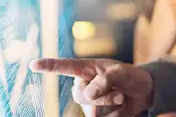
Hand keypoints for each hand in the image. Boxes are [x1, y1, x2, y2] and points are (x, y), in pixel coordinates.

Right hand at [30, 58, 152, 116]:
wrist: (142, 93)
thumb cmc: (130, 76)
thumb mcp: (121, 72)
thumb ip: (105, 80)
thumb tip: (87, 95)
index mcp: (86, 69)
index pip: (64, 67)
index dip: (48, 66)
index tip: (33, 64)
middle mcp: (82, 86)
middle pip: (80, 96)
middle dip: (103, 97)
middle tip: (119, 94)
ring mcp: (87, 103)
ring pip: (91, 110)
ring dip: (110, 105)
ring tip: (121, 97)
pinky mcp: (95, 115)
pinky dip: (114, 114)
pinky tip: (119, 106)